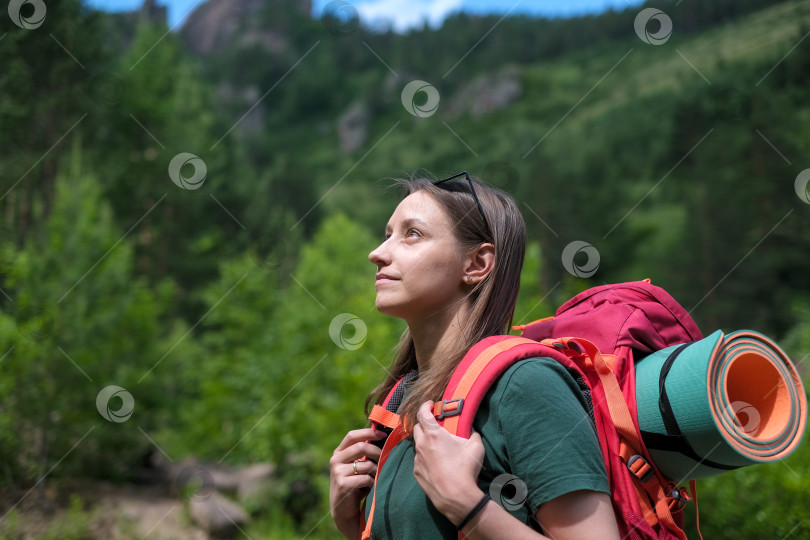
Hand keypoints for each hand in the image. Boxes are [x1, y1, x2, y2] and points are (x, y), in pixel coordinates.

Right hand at [329, 427, 385, 538]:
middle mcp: (335, 460)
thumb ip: (363, 454)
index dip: (368, 432)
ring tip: (376, 478)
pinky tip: (370, 488)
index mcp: (338, 453)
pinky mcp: (343, 484)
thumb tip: (382, 437)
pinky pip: (365, 478)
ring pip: (366, 464)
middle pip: (361, 447)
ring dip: (376, 471)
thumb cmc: (355, 486)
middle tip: (386, 458)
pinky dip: (372, 482)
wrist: (344, 510)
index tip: (383, 434)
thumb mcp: (356, 466)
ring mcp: (337, 472)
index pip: (352, 436)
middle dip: (377, 452)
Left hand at [412, 401, 485, 524]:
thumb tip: (472, 429)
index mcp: (434, 434)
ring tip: (438, 448)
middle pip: (417, 427)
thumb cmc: (465, 470)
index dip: (426, 406)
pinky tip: (436, 464)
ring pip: (418, 445)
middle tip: (435, 426)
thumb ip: (473, 433)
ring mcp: (417, 459)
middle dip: (424, 424)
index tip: (430, 404)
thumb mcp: (476, 447)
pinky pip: (418, 460)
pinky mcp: (416, 472)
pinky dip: (425, 457)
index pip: (423, 413)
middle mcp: (422, 444)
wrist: (456, 496)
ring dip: (425, 442)